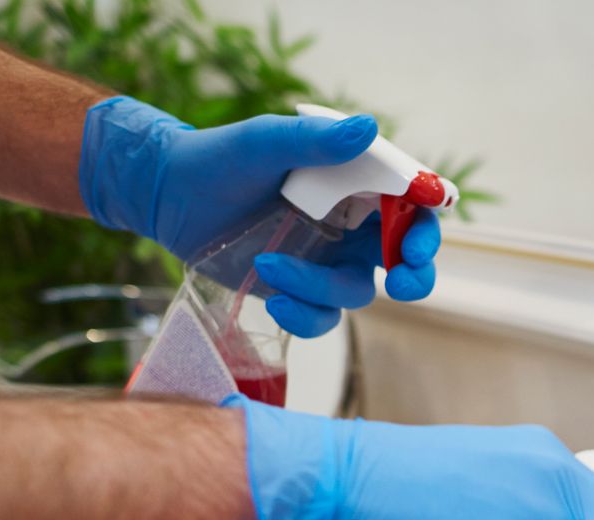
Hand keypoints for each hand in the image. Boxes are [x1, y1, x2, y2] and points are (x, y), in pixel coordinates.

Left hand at [79, 97, 439, 338]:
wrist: (167, 196)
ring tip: (272, 269)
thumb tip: (368, 128)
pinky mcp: (299, 291)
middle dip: (414, 273)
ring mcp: (326, 262)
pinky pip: (322, 317)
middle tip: (403, 281)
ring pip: (357, 291)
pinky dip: (305, 313)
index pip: (411, 205)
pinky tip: (274, 298)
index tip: (416, 239)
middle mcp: (350, 225)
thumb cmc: (218, 158)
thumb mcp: (264, 143)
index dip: (426, 223)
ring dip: (322, 288)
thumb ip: (315, 142)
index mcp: (356, 184)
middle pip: (405, 258)